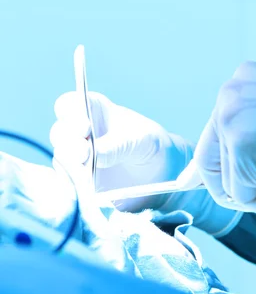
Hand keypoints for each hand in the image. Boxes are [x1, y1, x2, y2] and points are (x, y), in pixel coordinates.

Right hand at [50, 91, 190, 211]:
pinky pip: (68, 183)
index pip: (68, 105)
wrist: (158, 173)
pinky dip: (74, 185)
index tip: (85, 128)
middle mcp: (78, 132)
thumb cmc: (147, 143)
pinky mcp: (79, 181)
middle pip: (60, 132)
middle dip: (69, 143)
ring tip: (88, 173)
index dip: (70, 113)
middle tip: (85, 154)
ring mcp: (76, 157)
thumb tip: (94, 155)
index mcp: (93, 110)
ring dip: (71, 165)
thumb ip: (116, 144)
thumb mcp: (138, 139)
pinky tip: (87, 188)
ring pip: (61, 158)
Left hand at [186, 61, 255, 216]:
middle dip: (232, 185)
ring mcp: (231, 124)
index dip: (233, 161)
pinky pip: (244, 197)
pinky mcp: (242, 153)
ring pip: (229, 182)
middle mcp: (228, 99)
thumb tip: (245, 159)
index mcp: (240, 82)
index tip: (250, 177)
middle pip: (208, 158)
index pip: (218, 131)